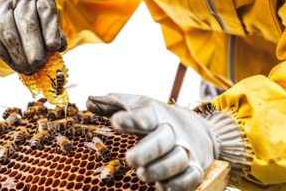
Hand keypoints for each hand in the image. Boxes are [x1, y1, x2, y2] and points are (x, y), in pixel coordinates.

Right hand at [0, 0, 67, 74]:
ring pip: (8, 31)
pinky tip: (17, 67)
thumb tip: (59, 47)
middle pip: (26, 21)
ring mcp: (1, 9)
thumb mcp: (49, 22)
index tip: (54, 46)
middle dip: (33, 45)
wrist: (10, 10)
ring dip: (18, 54)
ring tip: (29, 69)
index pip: (46, 10)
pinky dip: (7, 57)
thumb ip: (55, 34)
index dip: (50, 28)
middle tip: (39, 63)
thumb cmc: (37, 20)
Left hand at [85, 91, 217, 190]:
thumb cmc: (155, 117)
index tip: (116, 122)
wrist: (197, 128)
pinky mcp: (196, 168)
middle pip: (163, 140)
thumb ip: (112, 103)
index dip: (132, 119)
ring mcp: (186, 150)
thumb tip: (88, 103)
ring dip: (160, 169)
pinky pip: (190, 178)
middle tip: (130, 159)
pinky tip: (161, 186)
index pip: (146, 115)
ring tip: (143, 174)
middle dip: (147, 151)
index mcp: (156, 113)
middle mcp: (173, 131)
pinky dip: (177, 184)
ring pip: (177, 160)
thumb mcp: (135, 104)